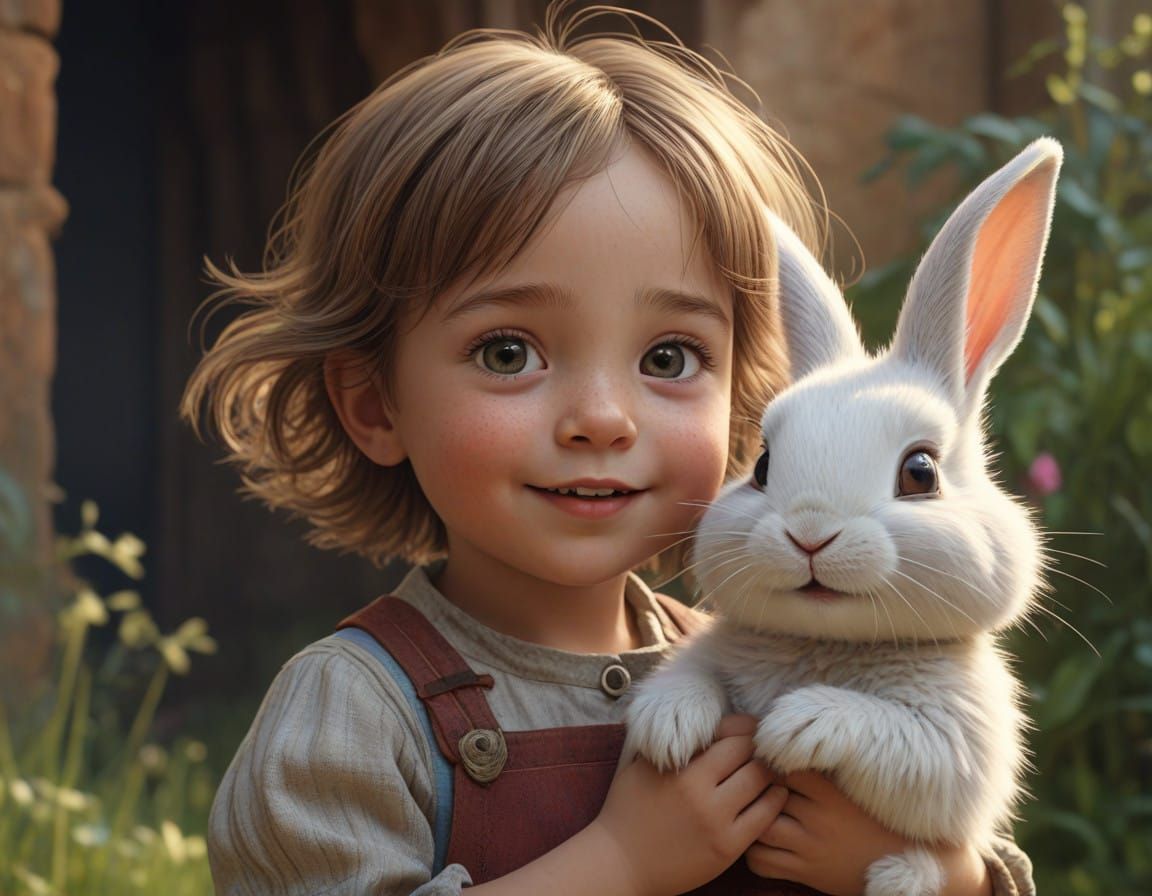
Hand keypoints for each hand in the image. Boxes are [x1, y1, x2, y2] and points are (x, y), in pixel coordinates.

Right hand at [591, 714, 788, 895]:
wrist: (621, 862)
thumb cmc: (628, 809)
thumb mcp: (642, 765)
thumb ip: (669, 742)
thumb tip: (697, 718)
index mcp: (680, 768)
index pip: (730, 734)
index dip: (744, 727)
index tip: (748, 730)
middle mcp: (699, 792)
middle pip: (749, 754)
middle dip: (759, 748)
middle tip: (763, 748)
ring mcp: (715, 821)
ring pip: (761, 782)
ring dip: (770, 772)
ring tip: (771, 769)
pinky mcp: (727, 848)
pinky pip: (765, 816)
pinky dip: (775, 800)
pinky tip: (774, 795)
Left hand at [745, 770, 908, 894]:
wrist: (902, 863)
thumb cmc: (875, 818)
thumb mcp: (853, 789)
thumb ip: (823, 771)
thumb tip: (790, 743)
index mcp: (832, 795)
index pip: (786, 768)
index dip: (770, 763)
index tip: (765, 761)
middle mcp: (819, 820)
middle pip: (768, 796)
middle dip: (755, 789)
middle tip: (749, 785)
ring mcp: (810, 849)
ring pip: (759, 828)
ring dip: (750, 819)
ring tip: (751, 812)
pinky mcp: (805, 873)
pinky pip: (761, 862)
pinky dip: (752, 853)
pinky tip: (759, 842)